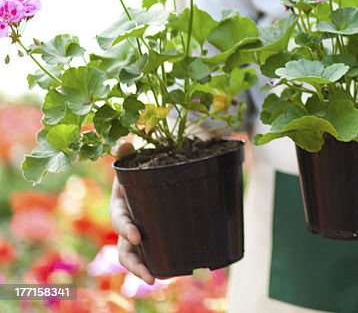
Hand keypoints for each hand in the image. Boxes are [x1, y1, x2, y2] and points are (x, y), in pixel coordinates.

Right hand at [109, 141, 154, 283]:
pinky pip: (154, 251)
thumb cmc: (147, 161)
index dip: (126, 228)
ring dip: (143, 269)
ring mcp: (140, 230)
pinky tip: (171, 272)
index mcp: (122, 201)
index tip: (138, 237)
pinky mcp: (155, 234)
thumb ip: (130, 152)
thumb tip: (124, 145)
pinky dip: (158, 263)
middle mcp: (129, 220)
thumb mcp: (139, 155)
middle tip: (148, 275)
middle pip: (124, 247)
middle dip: (133, 263)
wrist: (161, 166)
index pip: (120, 218)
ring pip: (135, 255)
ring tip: (156, 280)